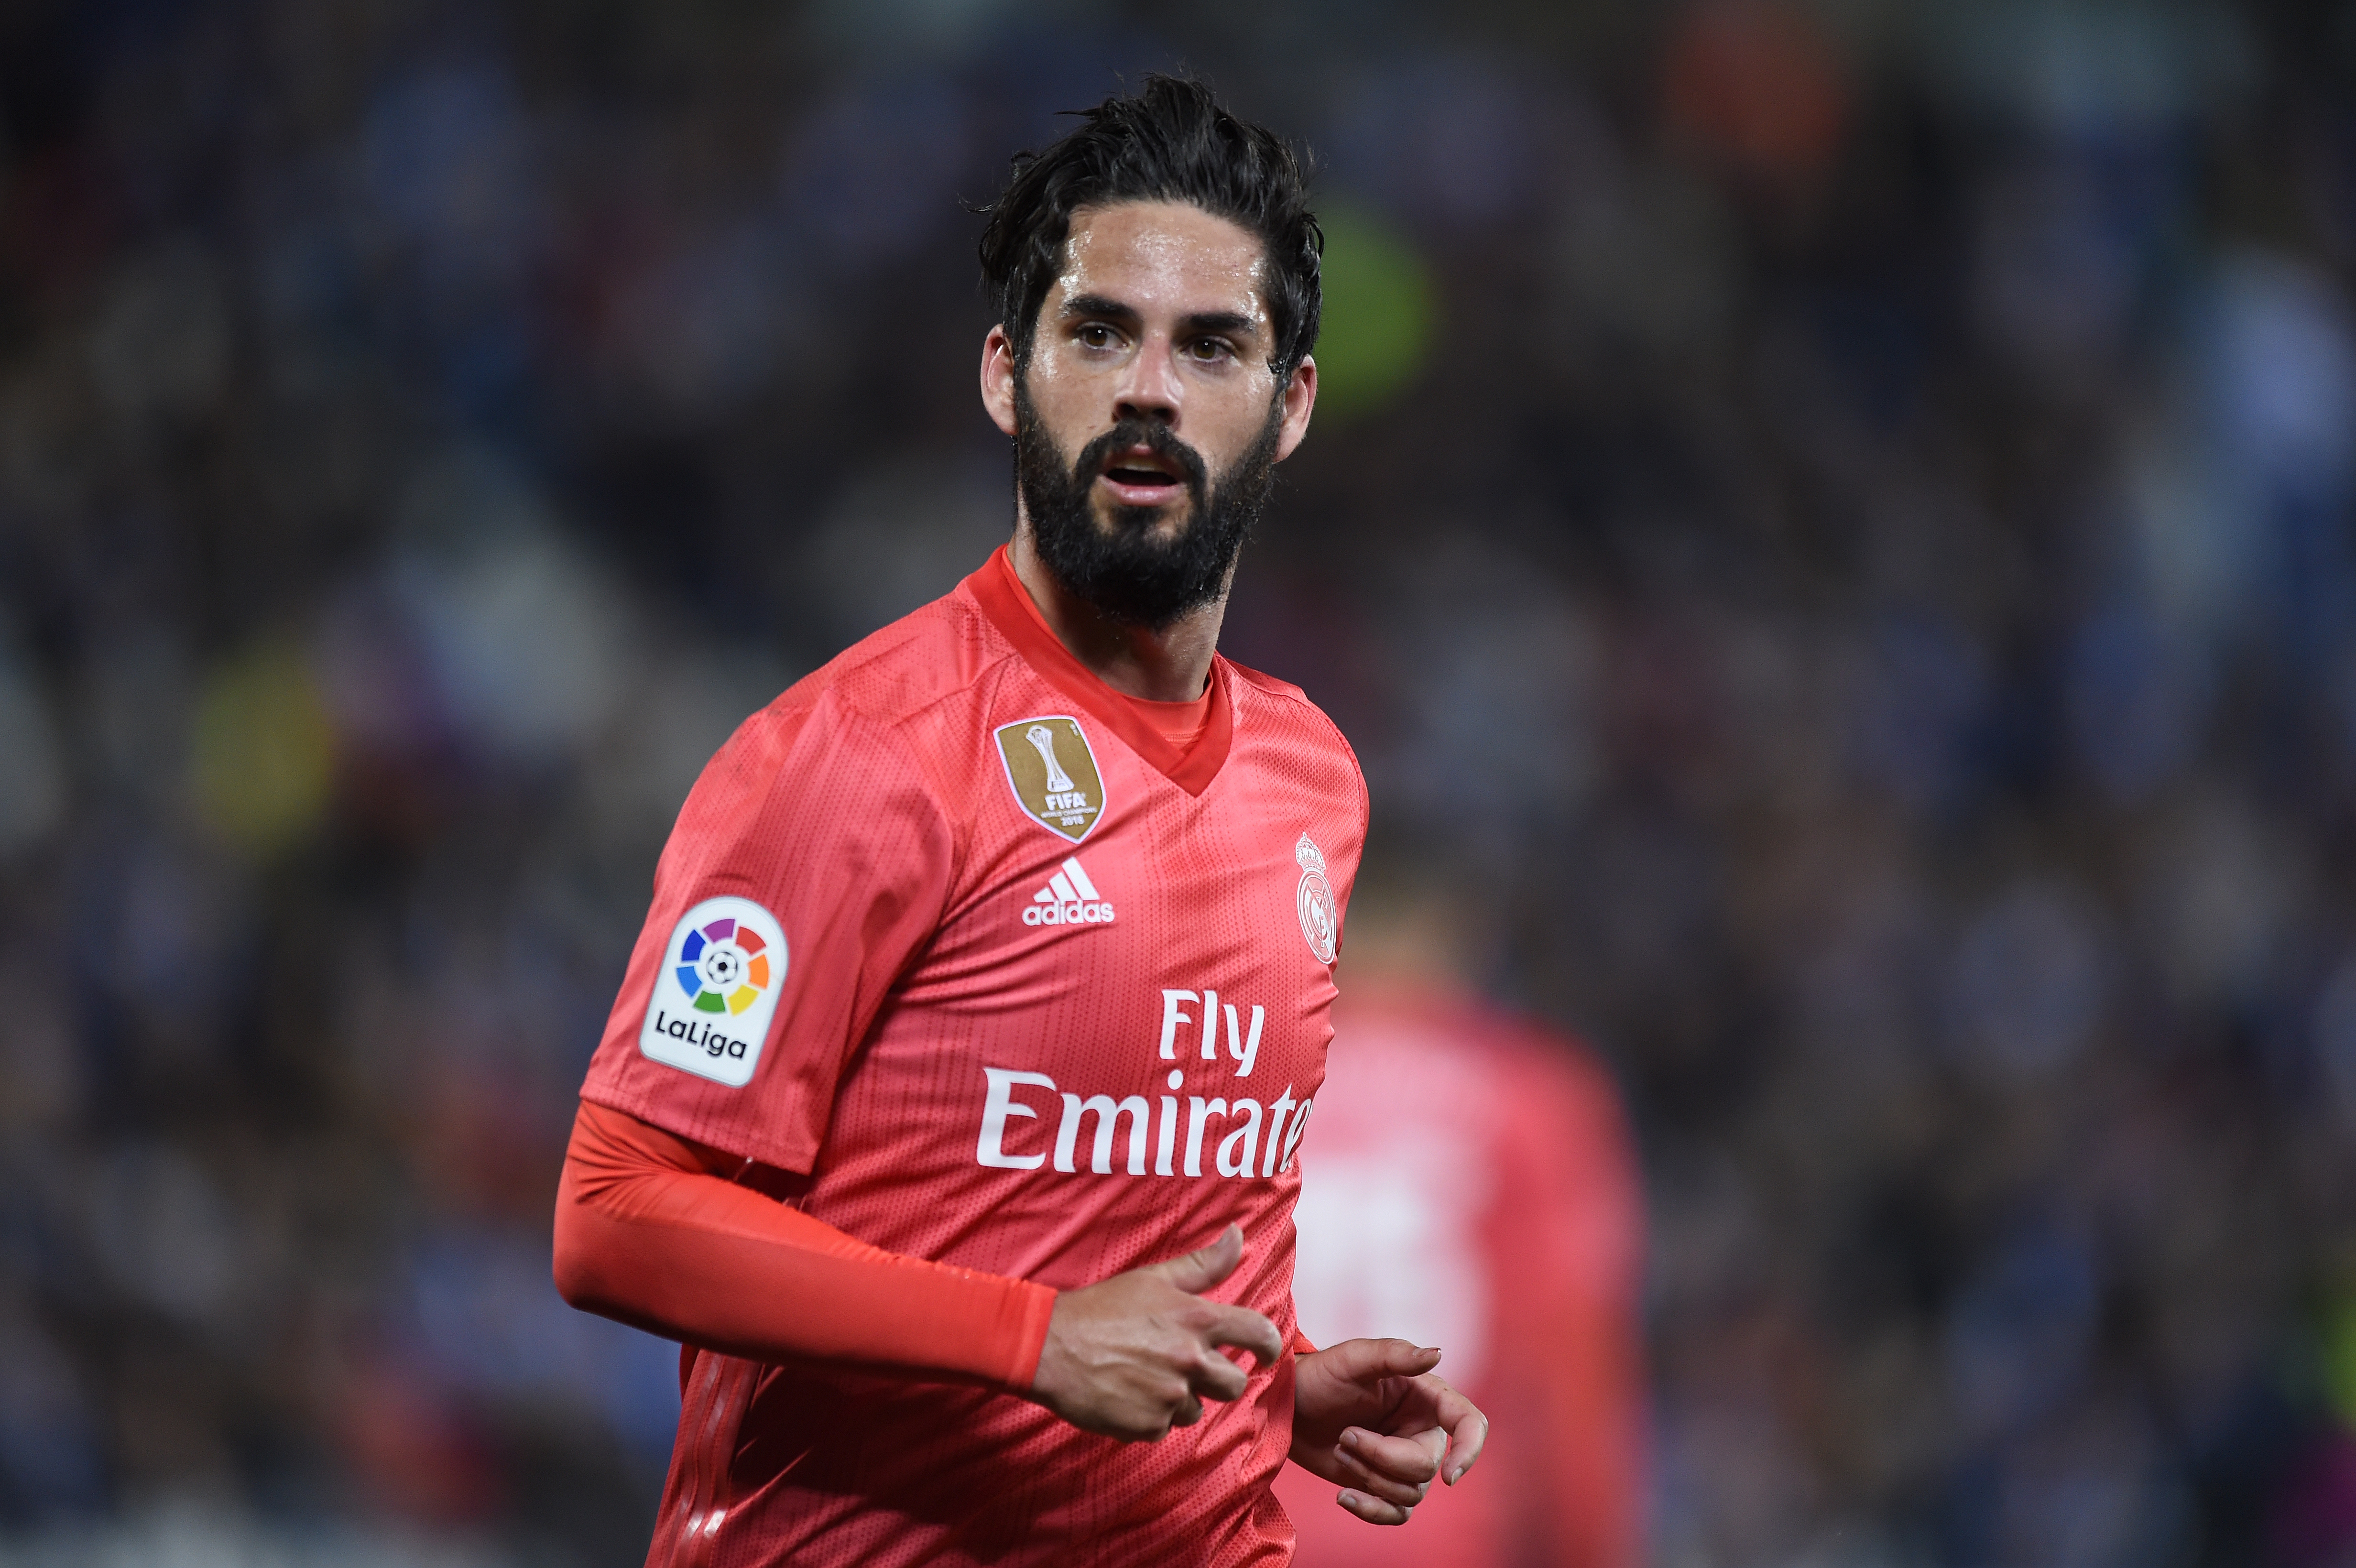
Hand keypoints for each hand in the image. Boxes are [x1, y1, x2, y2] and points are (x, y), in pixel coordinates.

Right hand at [1028, 1224, 1284, 1441]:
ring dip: (1180, 1398)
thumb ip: (1204, 1264)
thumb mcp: (1154, 1278)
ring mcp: (1170, 1397)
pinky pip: (1166, 1428)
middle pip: (1234, 1383)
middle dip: (1217, 1377)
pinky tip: (1128, 1393)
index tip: (1265, 1352)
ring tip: (1145, 1375)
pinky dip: (1151, 1416)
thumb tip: (1239, 1235)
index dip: (1270, 1346)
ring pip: (1197, 1409)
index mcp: (1197, 1320)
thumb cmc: (1101, 1308)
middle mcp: (1190, 1361)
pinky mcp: (1148, 1426)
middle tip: (1186, 1366)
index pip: (1260, 1334)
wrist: (1049, 1346)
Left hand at [1290, 1338, 1487, 1524]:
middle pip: (1426, 1467)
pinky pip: (1395, 1514)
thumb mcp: (1354, 1357)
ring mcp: (1402, 1461)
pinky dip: (1371, 1510)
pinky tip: (1343, 1497)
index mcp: (1425, 1398)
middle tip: (1346, 1435)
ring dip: (1368, 1475)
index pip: (1469, 1422)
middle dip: (1381, 1457)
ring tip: (1340, 1448)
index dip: (1469, 1450)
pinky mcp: (1381, 1484)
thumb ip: (1395, 1354)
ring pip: (1409, 1493)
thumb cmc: (1322, 1375)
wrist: (1290, 1406)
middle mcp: (1421, 1431)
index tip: (1449, 1476)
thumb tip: (1437, 1354)